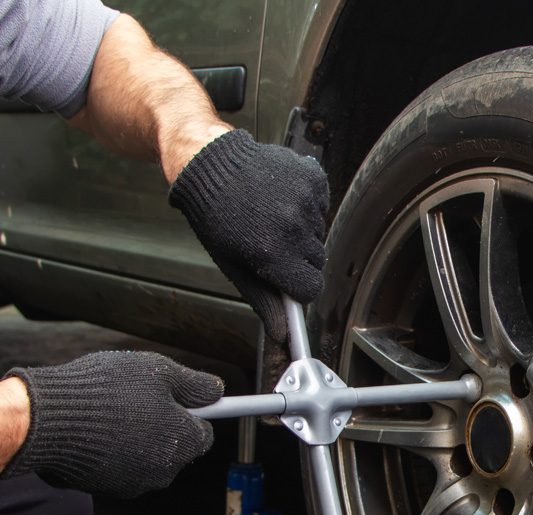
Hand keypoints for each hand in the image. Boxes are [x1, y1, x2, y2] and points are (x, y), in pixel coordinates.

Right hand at [0, 352, 223, 497]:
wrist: (48, 421)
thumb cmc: (104, 392)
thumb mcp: (158, 372)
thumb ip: (193, 384)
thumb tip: (216, 390)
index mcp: (184, 442)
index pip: (203, 433)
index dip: (189, 413)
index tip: (175, 399)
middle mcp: (165, 470)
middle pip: (175, 448)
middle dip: (161, 427)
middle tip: (136, 400)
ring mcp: (134, 484)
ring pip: (145, 458)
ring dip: (135, 440)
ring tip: (109, 414)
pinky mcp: (106, 489)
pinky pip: (118, 467)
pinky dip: (111, 453)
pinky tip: (93, 432)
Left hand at [168, 129, 327, 341]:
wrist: (210, 162)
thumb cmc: (216, 217)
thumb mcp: (233, 264)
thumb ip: (263, 300)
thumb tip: (283, 334)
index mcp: (271, 252)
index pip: (311, 288)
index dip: (297, 286)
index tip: (285, 277)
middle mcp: (292, 225)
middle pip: (317, 262)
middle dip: (298, 258)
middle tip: (271, 241)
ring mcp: (304, 198)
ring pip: (319, 233)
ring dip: (301, 230)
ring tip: (271, 215)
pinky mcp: (312, 177)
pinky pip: (322, 205)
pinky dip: (307, 205)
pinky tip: (281, 197)